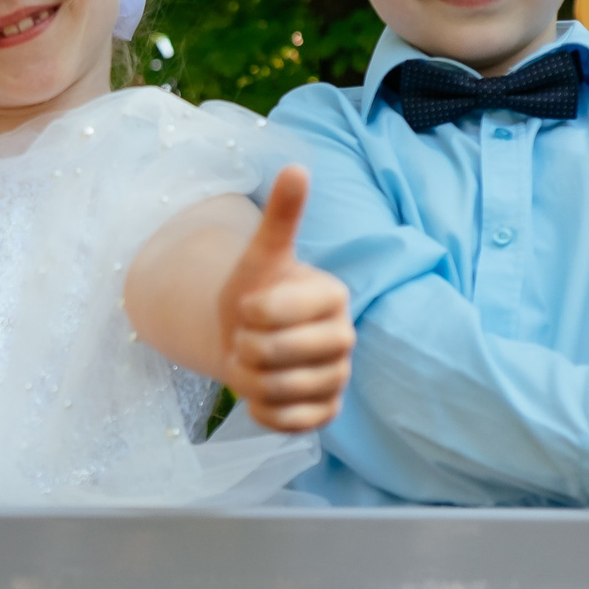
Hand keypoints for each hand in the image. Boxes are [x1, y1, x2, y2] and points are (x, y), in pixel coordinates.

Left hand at [216, 166, 355, 431]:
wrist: (249, 337)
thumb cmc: (256, 291)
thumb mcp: (262, 253)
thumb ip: (282, 216)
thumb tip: (296, 167)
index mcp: (333, 295)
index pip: (278, 311)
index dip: (249, 313)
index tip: (245, 306)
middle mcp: (344, 337)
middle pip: (276, 355)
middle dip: (245, 348)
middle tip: (245, 338)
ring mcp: (338, 377)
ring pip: (279, 390)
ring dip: (249, 379)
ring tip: (251, 362)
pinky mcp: (326, 412)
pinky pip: (288, 422)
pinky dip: (262, 410)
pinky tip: (259, 391)